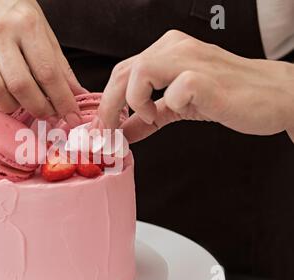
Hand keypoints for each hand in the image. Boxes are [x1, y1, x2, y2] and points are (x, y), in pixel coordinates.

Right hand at [0, 0, 85, 124]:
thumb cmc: (16, 15)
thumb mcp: (44, 32)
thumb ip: (60, 65)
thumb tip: (78, 94)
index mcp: (26, 25)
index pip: (48, 72)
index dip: (62, 100)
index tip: (71, 117)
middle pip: (20, 85)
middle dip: (38, 108)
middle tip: (46, 113)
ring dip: (10, 106)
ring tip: (19, 103)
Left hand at [96, 30, 293, 142]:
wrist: (274, 97)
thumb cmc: (230, 95)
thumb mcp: (179, 107)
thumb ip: (150, 117)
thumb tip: (124, 132)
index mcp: (168, 51)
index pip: (123, 71)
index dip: (107, 100)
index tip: (103, 126)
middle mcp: (176, 49)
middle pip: (123, 71)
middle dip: (109, 105)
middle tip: (108, 130)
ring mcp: (191, 60)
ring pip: (139, 71)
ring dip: (131, 101)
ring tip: (144, 117)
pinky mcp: (205, 78)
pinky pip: (172, 90)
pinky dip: (162, 106)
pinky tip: (168, 114)